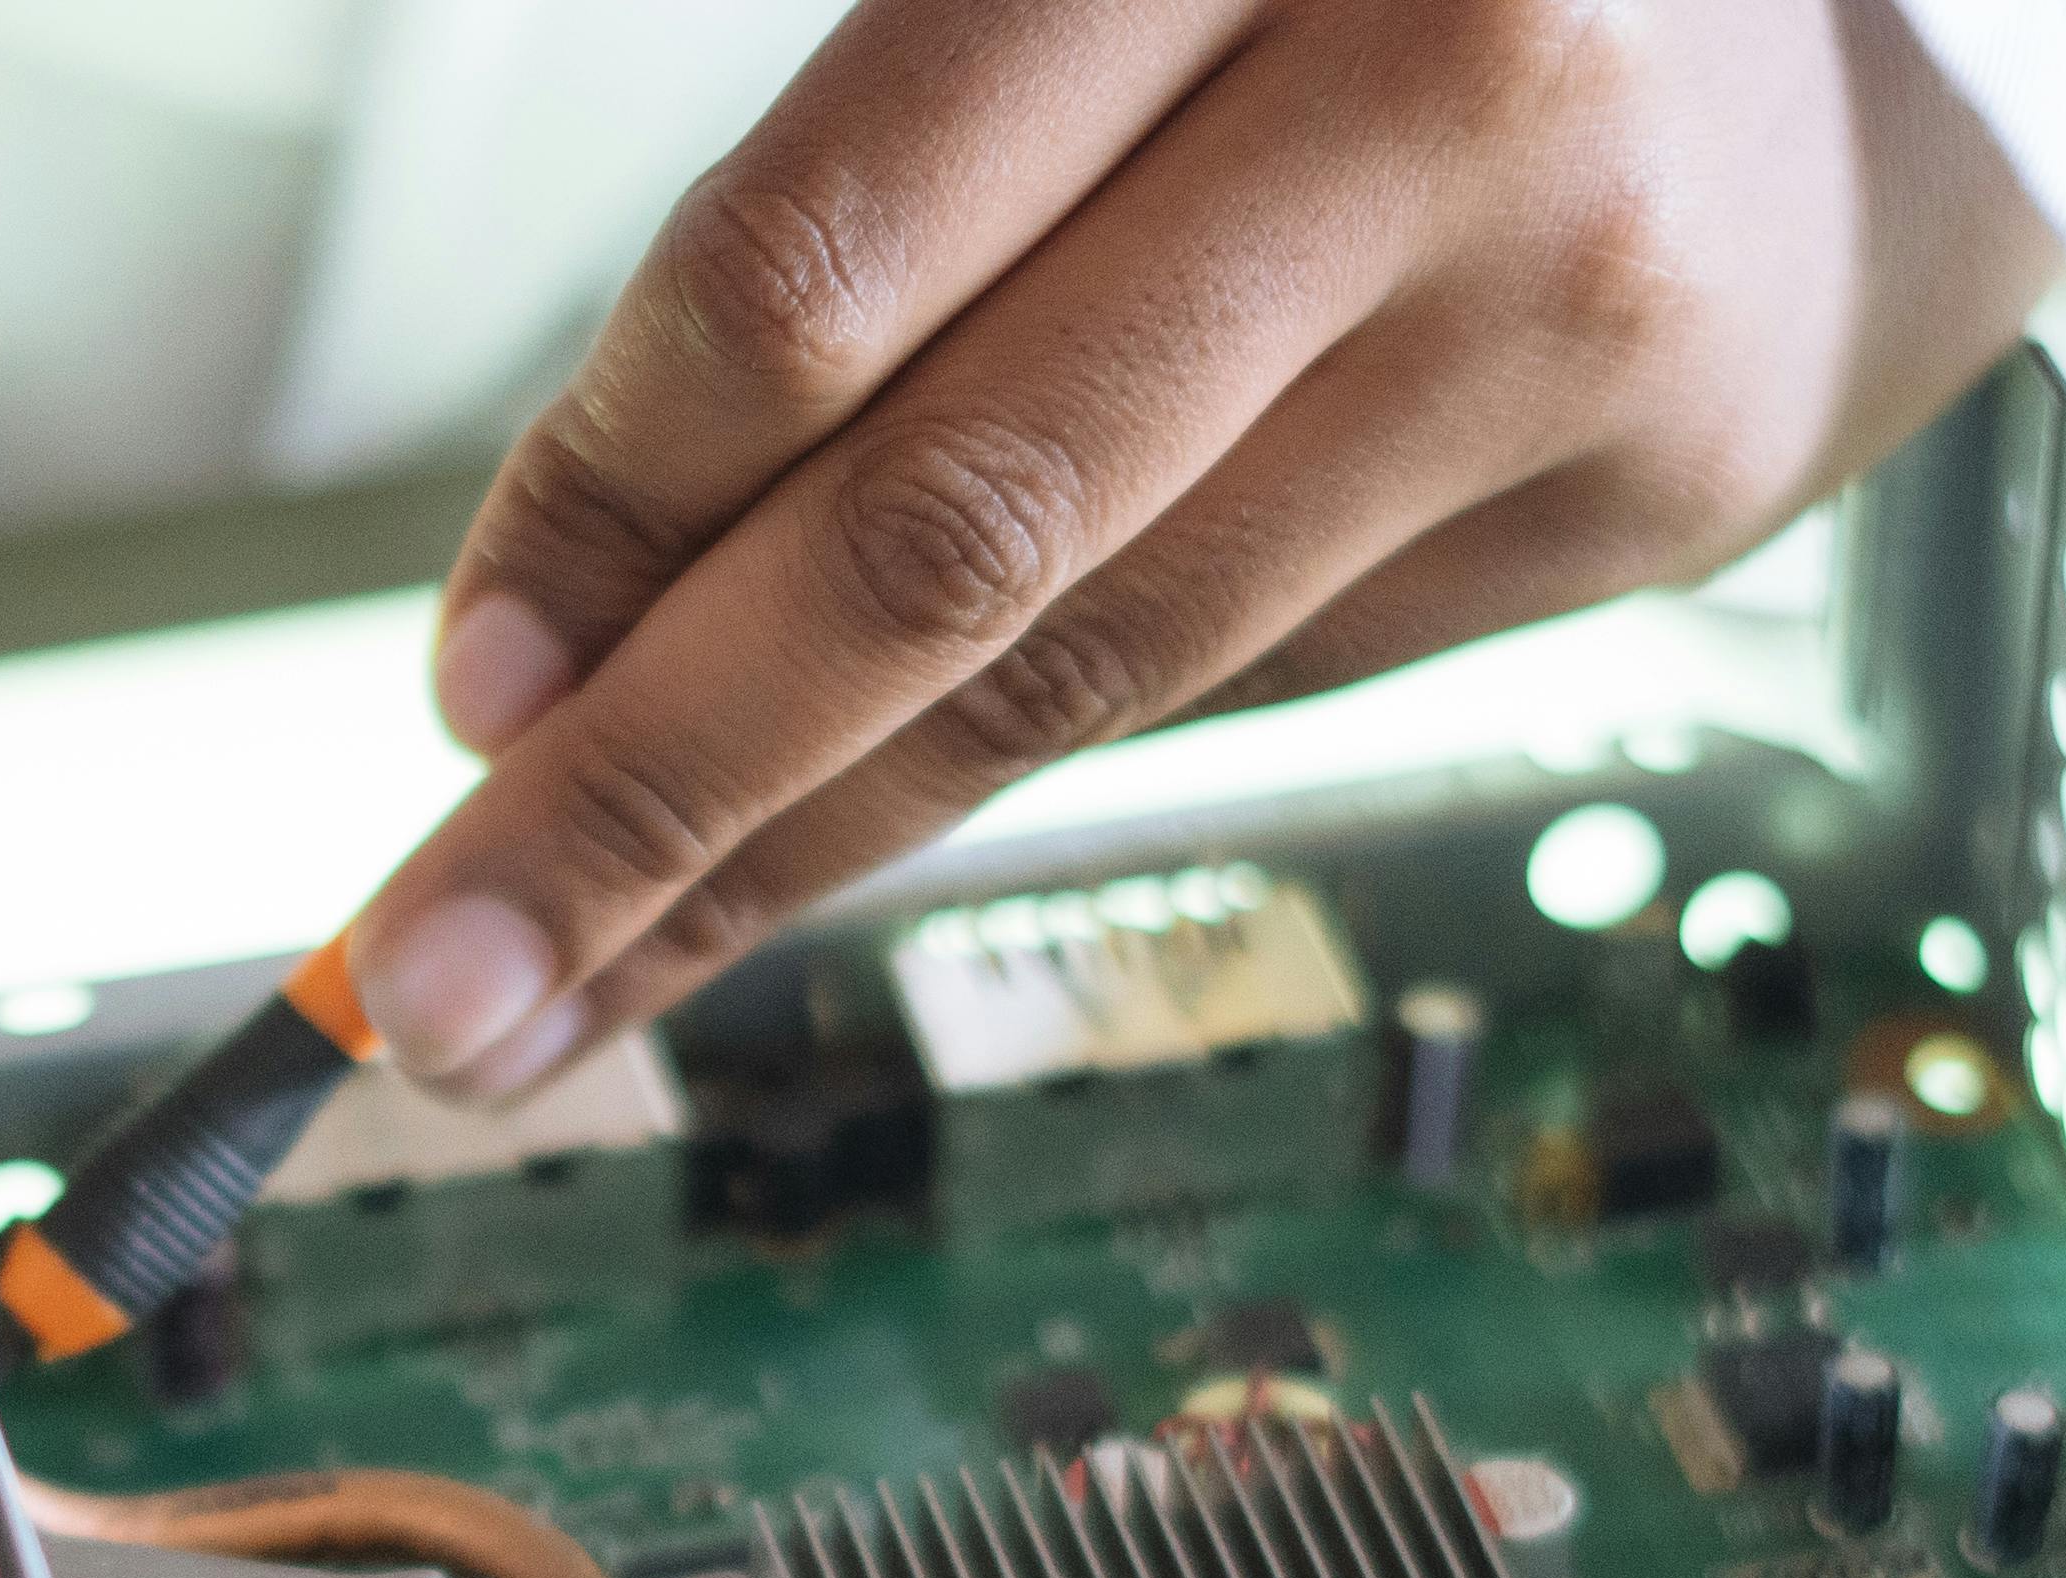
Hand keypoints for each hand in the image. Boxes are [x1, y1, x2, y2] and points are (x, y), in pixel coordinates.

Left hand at [349, 0, 2054, 1095]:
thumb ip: (884, 237)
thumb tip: (576, 623)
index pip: (832, 265)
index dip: (613, 506)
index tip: (458, 689)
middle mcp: (1423, 72)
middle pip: (946, 521)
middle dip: (649, 786)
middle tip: (424, 985)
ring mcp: (1558, 297)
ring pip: (1080, 658)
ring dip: (777, 858)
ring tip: (551, 997)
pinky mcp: (1641, 479)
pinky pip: (1228, 681)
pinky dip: (980, 787)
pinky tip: (797, 873)